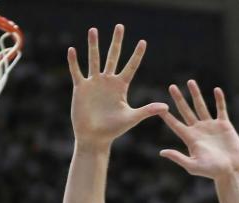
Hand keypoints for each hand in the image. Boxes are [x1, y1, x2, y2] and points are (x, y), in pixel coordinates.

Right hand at [68, 25, 166, 146]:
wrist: (94, 138)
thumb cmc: (113, 130)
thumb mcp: (132, 118)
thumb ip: (148, 110)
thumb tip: (166, 107)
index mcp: (120, 87)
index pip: (131, 67)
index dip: (137, 55)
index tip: (143, 42)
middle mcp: (108, 81)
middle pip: (113, 56)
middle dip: (116, 42)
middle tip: (120, 26)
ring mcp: (94, 83)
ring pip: (94, 59)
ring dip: (93, 45)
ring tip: (93, 30)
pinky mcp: (81, 88)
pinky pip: (77, 71)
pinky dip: (74, 62)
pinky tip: (72, 50)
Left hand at [159, 81, 238, 179]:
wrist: (231, 171)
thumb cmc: (212, 171)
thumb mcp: (193, 166)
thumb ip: (178, 158)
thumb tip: (162, 152)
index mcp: (190, 138)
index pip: (175, 124)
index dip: (166, 116)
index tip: (157, 106)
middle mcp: (199, 130)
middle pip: (186, 111)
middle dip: (179, 99)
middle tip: (171, 86)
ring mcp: (211, 126)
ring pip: (201, 106)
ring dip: (196, 94)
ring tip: (190, 82)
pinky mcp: (224, 125)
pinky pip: (221, 109)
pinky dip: (219, 99)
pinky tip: (216, 90)